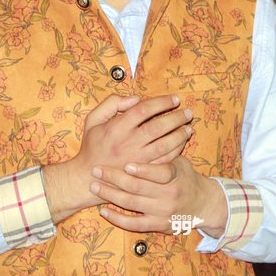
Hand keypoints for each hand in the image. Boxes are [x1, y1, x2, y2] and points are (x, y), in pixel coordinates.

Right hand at [43, 94, 191, 223]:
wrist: (86, 177)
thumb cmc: (92, 145)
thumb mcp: (93, 119)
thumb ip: (112, 103)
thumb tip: (136, 98)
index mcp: (116, 128)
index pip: (143, 110)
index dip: (161, 102)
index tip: (174, 99)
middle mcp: (128, 143)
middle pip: (158, 127)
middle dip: (176, 118)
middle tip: (188, 112)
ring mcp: (136, 160)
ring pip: (164, 145)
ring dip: (179, 135)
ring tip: (189, 127)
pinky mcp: (142, 174)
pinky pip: (164, 161)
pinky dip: (175, 151)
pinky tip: (181, 143)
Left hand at [90, 156, 227, 237]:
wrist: (201, 205)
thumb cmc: (185, 176)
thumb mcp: (180, 160)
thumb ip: (164, 147)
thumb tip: (149, 122)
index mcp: (175, 175)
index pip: (160, 173)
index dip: (143, 170)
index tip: (126, 164)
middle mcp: (169, 194)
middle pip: (139, 187)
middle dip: (115, 178)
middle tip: (97, 170)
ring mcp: (162, 211)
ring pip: (132, 204)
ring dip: (111, 194)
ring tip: (95, 185)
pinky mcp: (157, 225)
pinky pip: (133, 224)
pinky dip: (117, 218)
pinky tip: (103, 210)